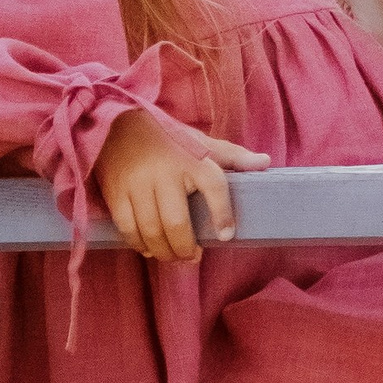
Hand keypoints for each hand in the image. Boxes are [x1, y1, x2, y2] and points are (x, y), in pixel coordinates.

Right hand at [93, 110, 270, 260]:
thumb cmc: (167, 138)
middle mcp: (165, 171)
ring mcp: (138, 183)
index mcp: (192, 158)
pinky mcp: (117, 192)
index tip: (227, 235)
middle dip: (185, 249)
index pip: (215, 186)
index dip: (223, 214)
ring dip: (164, 252)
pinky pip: (128, 227)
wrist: (118, 124)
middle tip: (192, 257)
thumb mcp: (200, 141)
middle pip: (176, 222)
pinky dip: (139, 245)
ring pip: (152, 230)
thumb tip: (265, 163)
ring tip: (173, 258)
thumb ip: (232, 155)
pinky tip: (149, 249)